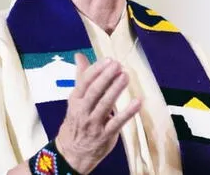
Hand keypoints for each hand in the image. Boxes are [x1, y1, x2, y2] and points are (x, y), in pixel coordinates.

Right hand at [55, 55, 140, 172]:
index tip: (108, 60)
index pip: (85, 82)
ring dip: (115, 90)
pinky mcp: (105, 135)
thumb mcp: (75, 99)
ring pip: (105, 104)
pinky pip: (117, 123)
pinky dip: (128, 112)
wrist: (71, 153)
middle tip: (117, 65)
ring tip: (125, 76)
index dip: (96, 70)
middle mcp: (82, 111)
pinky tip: (137, 102)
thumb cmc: (76, 122)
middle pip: (94, 92)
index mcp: (75, 100)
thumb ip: (81, 77)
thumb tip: (80, 56)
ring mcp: (93, 124)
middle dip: (106, 77)